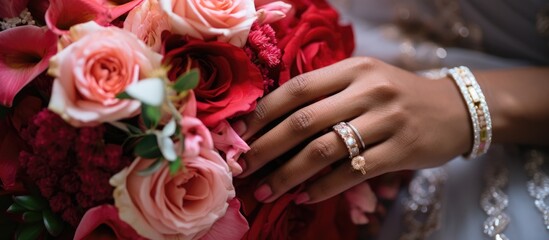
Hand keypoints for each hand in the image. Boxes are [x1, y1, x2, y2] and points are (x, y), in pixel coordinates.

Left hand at [238, 57, 471, 203]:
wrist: (454, 109)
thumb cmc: (397, 95)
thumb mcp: (364, 80)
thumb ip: (326, 93)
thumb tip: (273, 121)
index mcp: (353, 69)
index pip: (296, 88)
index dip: (263, 112)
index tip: (238, 134)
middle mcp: (368, 91)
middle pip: (303, 121)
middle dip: (266, 147)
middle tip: (242, 167)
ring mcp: (386, 120)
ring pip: (324, 150)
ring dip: (289, 174)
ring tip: (266, 190)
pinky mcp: (402, 150)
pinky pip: (353, 172)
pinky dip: (324, 187)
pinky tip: (304, 197)